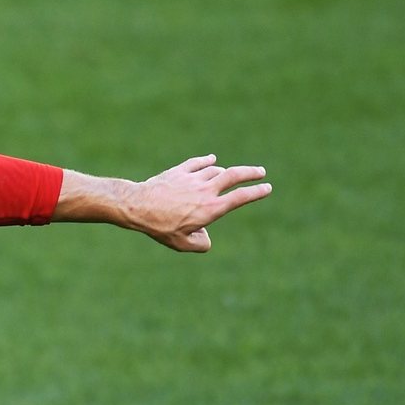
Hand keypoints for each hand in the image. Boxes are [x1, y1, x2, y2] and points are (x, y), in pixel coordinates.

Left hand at [128, 154, 271, 251]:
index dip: (257, 192)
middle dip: (251, 173)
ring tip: (228, 175)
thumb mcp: (182, 244)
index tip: (267, 188)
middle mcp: (206, 191)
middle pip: (235, 175)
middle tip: (261, 172)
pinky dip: (206, 161)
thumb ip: (200, 244)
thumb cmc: (160, 228)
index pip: (241, 198)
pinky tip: (211, 159)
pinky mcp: (178, 171)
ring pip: (216, 170)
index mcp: (211, 209)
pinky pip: (197, 163)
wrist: (138, 207)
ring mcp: (192, 178)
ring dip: (224, 172)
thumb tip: (206, 238)